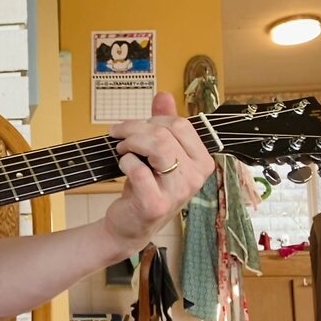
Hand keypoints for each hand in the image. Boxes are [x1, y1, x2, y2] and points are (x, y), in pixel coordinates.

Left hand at [103, 92, 213, 254]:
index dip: (152, 119)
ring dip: (131, 142)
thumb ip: (161, 125)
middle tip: (119, 136)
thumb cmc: (144, 187)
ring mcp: (178, 192)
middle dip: (135, 128)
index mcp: (202, 162)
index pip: (181, 125)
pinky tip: (123, 167)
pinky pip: (138, 168)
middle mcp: (196, 177)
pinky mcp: (155, 204)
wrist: (129, 225)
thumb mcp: (156, 155)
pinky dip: (125, 162)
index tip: (134, 127)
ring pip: (158, 147)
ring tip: (121, 149)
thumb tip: (164, 95)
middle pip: (166, 133)